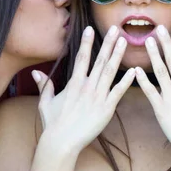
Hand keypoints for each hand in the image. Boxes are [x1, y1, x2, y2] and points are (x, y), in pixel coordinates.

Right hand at [32, 25, 134, 156]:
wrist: (62, 142)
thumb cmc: (53, 123)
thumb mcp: (45, 102)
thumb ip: (44, 86)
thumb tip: (36, 73)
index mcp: (74, 83)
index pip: (81, 58)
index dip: (86, 43)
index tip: (90, 29)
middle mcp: (87, 87)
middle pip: (99, 60)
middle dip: (108, 43)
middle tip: (115, 29)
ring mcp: (98, 97)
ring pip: (110, 72)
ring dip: (118, 56)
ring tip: (125, 41)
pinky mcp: (107, 108)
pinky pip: (118, 92)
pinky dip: (127, 81)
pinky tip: (134, 70)